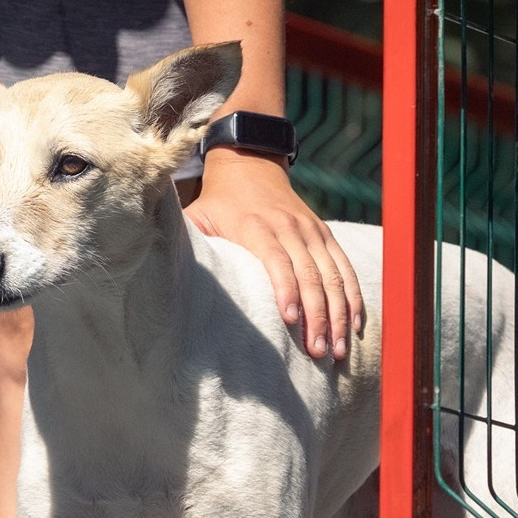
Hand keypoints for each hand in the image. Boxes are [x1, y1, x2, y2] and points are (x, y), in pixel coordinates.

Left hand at [185, 147, 365, 359]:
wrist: (251, 164)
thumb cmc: (218, 202)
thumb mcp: (196, 214)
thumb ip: (188, 241)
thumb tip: (162, 269)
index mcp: (256, 227)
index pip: (276, 261)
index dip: (285, 290)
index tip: (290, 321)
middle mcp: (289, 229)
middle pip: (310, 276)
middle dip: (317, 316)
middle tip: (319, 352)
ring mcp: (311, 232)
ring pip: (333, 276)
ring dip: (338, 314)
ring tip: (338, 350)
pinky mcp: (325, 236)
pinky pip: (344, 268)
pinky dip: (353, 297)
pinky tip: (355, 325)